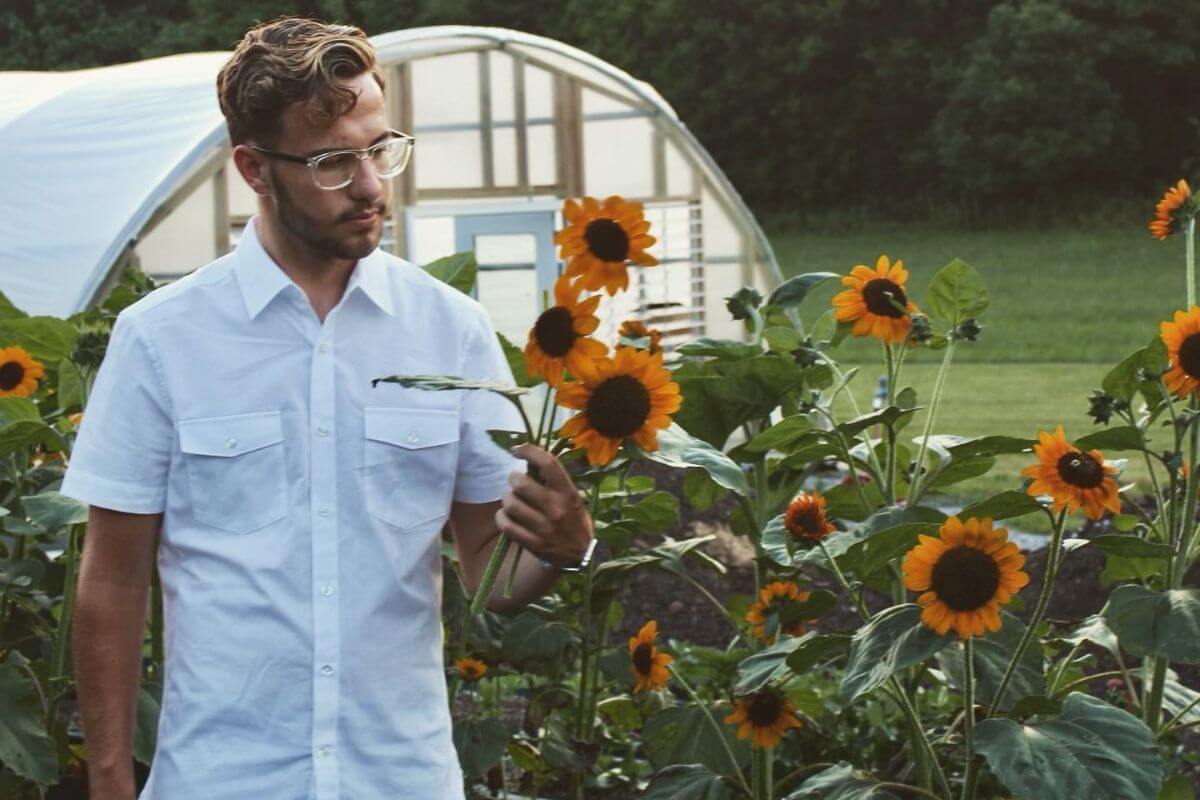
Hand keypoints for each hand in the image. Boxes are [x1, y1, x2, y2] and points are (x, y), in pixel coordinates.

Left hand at [495, 443, 592, 567]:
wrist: (580, 554)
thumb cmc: (574, 519)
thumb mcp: (573, 497)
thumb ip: (555, 481)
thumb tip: (530, 459)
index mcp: (568, 493)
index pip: (548, 464)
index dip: (529, 451)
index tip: (517, 450)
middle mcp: (555, 509)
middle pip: (521, 484)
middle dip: (513, 478)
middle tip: (515, 480)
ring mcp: (543, 527)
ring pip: (511, 504)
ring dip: (507, 498)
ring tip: (512, 499)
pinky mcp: (532, 543)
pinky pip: (506, 525)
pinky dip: (502, 517)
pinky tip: (507, 516)